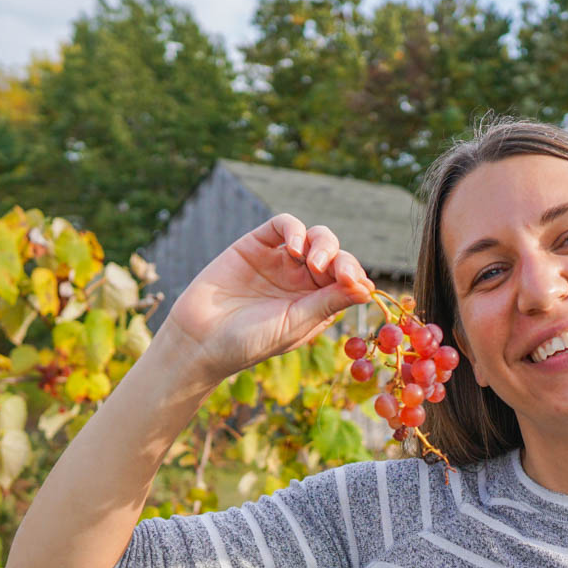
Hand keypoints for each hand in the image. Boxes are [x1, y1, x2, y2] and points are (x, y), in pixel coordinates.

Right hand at [163, 212, 375, 377]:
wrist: (200, 340)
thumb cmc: (249, 342)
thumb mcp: (296, 324)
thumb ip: (329, 303)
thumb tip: (367, 289)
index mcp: (317, 303)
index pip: (348, 280)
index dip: (356, 276)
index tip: (356, 283)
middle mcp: (302, 281)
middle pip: (336, 255)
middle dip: (341, 260)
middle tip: (334, 273)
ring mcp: (280, 261)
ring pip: (315, 237)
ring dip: (323, 244)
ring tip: (312, 263)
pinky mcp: (256, 245)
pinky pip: (284, 225)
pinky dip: (295, 230)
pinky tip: (293, 248)